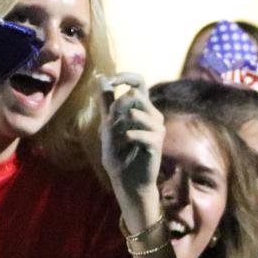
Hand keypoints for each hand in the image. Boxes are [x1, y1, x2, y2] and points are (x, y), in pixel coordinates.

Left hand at [101, 87, 165, 217]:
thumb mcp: (107, 123)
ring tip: (120, 138)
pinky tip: (127, 144)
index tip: (111, 81)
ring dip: (122, 124)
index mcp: (141, 109)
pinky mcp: (157, 144)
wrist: (126, 180)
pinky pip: (141, 132)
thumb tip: (100, 77)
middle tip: (112, 123)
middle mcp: (152, 116)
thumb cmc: (119, 153)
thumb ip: (106, 100)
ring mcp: (157, 130)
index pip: (139, 83)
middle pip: (137, 95)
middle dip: (119, 107)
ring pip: (139, 112)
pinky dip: (129, 137)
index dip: (126, 77)